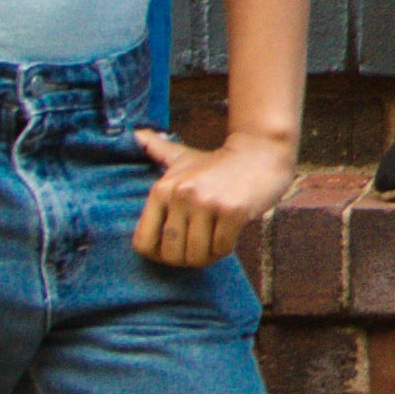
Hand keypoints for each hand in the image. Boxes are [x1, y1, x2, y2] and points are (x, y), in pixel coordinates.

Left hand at [134, 126, 294, 270]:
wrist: (260, 153)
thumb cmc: (217, 163)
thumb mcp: (182, 156)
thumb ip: (156, 150)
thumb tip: (135, 134)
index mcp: (162, 188)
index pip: (143, 242)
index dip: (157, 255)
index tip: (174, 249)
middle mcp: (181, 195)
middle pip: (171, 254)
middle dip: (186, 259)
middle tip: (198, 248)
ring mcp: (207, 203)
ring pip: (197, 256)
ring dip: (207, 256)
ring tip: (214, 241)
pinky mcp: (232, 211)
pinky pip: (221, 249)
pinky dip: (225, 249)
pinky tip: (229, 234)